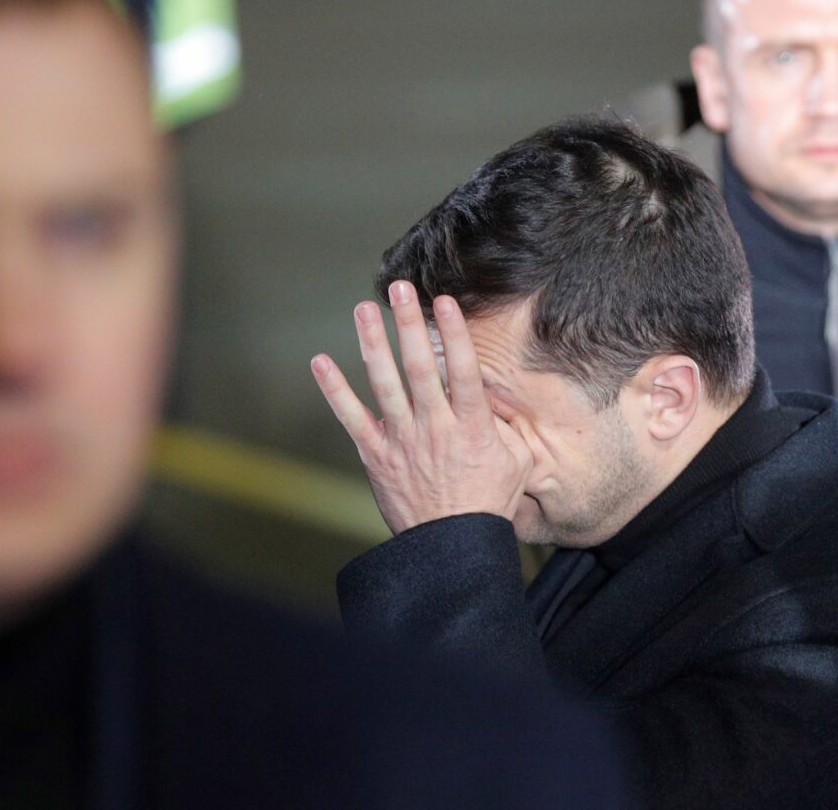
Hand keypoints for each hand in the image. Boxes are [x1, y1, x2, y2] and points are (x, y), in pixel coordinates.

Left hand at [311, 280, 532, 534]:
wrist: (452, 547)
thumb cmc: (488, 503)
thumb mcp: (517, 461)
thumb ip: (506, 424)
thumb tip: (498, 393)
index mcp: (472, 427)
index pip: (463, 370)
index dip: (453, 333)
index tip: (444, 301)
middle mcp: (434, 427)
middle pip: (419, 367)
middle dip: (408, 324)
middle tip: (399, 289)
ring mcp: (402, 441)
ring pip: (385, 384)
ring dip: (372, 343)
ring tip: (364, 310)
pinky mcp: (376, 456)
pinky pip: (351, 418)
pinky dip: (334, 390)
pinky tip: (321, 362)